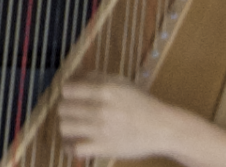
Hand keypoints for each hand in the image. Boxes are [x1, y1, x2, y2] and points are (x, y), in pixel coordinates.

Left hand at [57, 72, 198, 160]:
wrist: (162, 127)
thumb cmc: (142, 104)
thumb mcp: (122, 82)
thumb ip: (97, 77)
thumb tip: (74, 77)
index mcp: (106, 90)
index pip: (68, 89)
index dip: (67, 91)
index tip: (71, 95)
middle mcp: (101, 109)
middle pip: (63, 108)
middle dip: (66, 108)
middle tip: (73, 111)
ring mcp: (101, 130)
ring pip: (65, 127)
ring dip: (66, 126)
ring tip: (73, 126)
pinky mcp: (103, 148)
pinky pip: (74, 149)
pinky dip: (70, 146)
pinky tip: (74, 142)